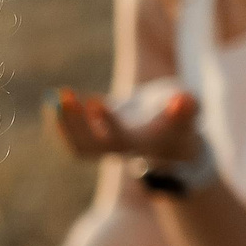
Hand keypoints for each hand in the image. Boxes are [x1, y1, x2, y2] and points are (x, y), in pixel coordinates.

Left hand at [48, 83, 202, 165]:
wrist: (172, 140)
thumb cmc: (182, 122)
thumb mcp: (189, 114)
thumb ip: (187, 108)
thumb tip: (184, 100)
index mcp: (142, 144)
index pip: (122, 139)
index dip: (108, 123)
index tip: (95, 102)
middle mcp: (121, 149)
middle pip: (93, 147)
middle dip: (77, 125)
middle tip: (65, 98)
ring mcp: (106, 145)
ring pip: (79, 145)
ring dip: (65, 123)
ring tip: (58, 96)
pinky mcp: (97, 137)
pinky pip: (73, 137)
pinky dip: (62, 122)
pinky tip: (56, 100)